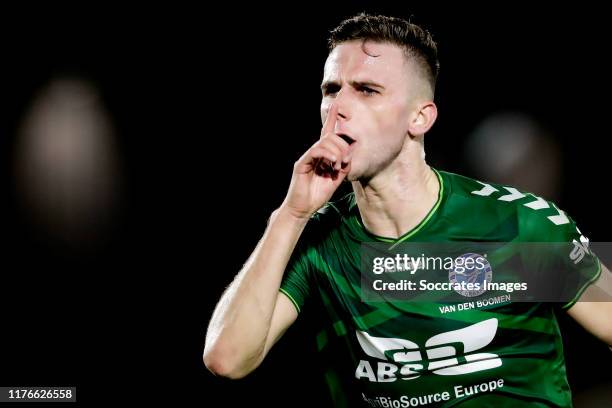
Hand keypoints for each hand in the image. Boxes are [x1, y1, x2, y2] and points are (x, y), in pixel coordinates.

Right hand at [281, 104, 352, 219]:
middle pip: (330, 136)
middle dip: (342, 145)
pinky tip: (333, 164)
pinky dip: (327, 155)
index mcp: (322, 156)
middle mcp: (314, 153)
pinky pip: (316, 151)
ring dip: (337, 152)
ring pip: (324, 142)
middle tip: (345, 161)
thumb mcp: (336, 180)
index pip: (327, 133)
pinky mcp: (302, 163)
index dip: (331, 118)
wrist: (303, 208)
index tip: (337, 104)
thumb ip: (343, 166)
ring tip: (338, 166)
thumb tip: (351, 153)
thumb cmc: (317, 195)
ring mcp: (307, 157)